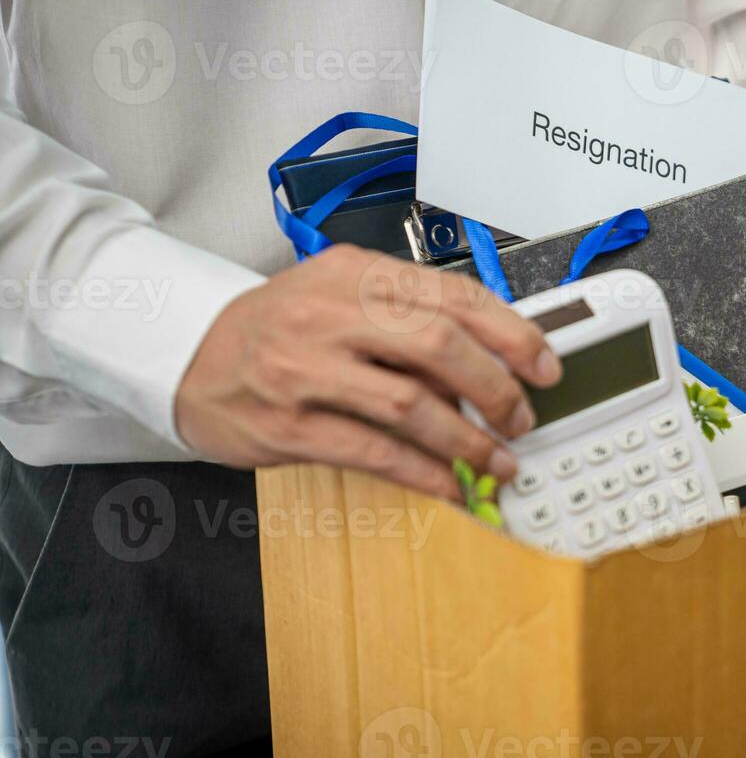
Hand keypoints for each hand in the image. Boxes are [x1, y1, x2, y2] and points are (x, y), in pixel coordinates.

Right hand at [176, 245, 561, 498]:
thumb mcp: (342, 295)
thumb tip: (494, 363)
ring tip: (498, 459)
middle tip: (522, 417)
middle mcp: (329, 313)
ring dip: (468, 439)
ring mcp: (305, 369)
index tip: (545, 366)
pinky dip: (425, 472)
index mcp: (355, 273)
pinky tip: (451, 485)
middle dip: (496, 387)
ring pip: (411, 403)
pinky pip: (374, 451)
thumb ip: (410, 316)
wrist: (188, 355)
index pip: (454, 295)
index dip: (512, 334)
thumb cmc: (282, 328)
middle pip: (439, 344)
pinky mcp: (288, 425)